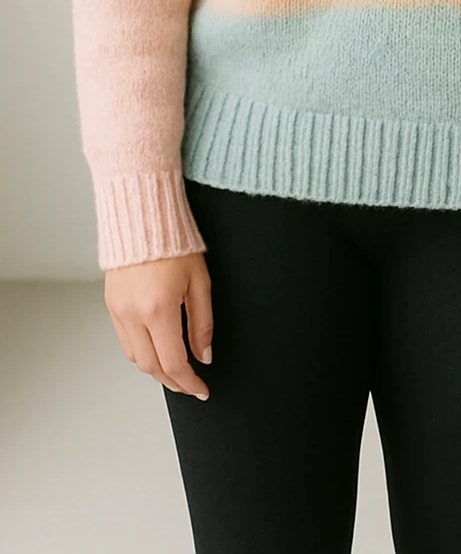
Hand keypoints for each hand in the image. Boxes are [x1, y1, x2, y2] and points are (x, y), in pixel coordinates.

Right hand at [104, 252, 212, 400]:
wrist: (142, 216)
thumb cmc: (174, 242)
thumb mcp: (199, 281)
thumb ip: (202, 323)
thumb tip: (204, 354)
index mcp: (158, 309)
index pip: (173, 362)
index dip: (189, 382)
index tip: (201, 389)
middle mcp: (134, 314)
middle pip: (151, 367)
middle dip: (173, 382)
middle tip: (190, 385)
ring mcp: (118, 311)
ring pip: (135, 358)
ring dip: (155, 369)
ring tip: (176, 370)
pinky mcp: (111, 305)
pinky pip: (125, 341)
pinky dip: (141, 352)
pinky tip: (156, 349)